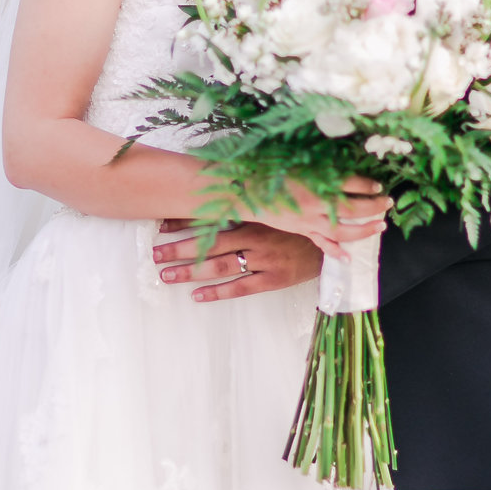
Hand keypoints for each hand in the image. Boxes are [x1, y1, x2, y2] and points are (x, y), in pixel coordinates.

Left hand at [153, 219, 322, 302]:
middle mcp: (257, 235)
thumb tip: (215, 194)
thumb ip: (248, 202)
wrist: (335, 242)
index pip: (213, 216)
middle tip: (155, 254)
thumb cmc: (300, 223)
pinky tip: (197, 295)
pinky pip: (241, 287)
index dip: (185, 220)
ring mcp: (265, 259)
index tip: (160, 224)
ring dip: (192, 271)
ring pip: (221, 266)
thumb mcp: (275, 206)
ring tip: (167, 275)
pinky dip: (218, 292)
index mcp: (255, 214)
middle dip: (180, 248)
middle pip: (211, 243)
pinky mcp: (274, 279)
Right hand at [251, 176, 390, 259]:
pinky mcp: (300, 230)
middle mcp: (315, 204)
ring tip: (380, 226)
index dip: (368, 185)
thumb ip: (321, 163)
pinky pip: (320, 242)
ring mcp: (308, 220)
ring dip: (364, 229)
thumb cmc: (268, 167)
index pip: (351, 184)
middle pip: (353, 208)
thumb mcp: (297, 158)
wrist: (242, 188)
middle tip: (388, 203)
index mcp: (316, 182)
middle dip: (373, 206)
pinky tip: (348, 257)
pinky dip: (335, 250)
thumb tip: (344, 164)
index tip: (378, 185)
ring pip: (342, 230)